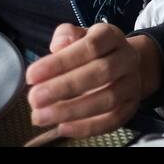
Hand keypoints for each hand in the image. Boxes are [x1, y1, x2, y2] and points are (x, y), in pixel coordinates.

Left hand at [24, 23, 162, 138]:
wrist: (125, 65)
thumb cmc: (93, 51)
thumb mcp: (78, 36)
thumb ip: (65, 36)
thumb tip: (58, 46)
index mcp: (111, 36)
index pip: (89, 46)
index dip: (60, 62)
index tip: (32, 75)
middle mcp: (127, 58)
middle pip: (101, 72)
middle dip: (64, 87)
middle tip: (35, 98)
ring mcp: (132, 83)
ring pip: (108, 99)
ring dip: (72, 110)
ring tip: (42, 116)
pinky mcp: (131, 106)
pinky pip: (112, 120)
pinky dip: (87, 127)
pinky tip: (63, 127)